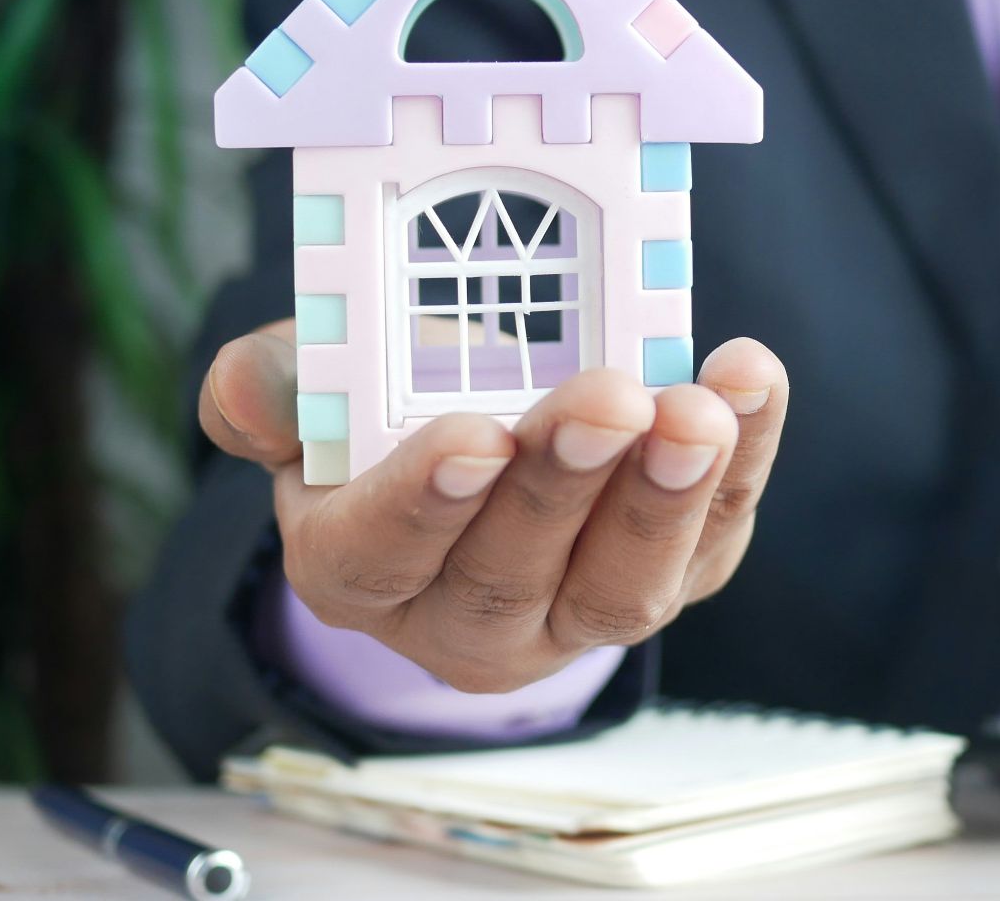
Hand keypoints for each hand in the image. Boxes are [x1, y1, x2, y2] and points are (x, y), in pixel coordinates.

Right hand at [199, 319, 788, 692]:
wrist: (485, 439)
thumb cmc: (388, 413)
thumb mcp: (314, 393)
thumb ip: (274, 388)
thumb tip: (248, 385)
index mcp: (358, 570)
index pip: (381, 554)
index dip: (427, 501)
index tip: (476, 436)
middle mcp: (466, 618)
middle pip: (511, 574)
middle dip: (564, 487)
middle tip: (609, 400)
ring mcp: (578, 612)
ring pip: (622, 586)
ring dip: (668, 496)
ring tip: (697, 410)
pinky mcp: (673, 577)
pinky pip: (713, 535)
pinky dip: (743, 460)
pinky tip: (750, 381)